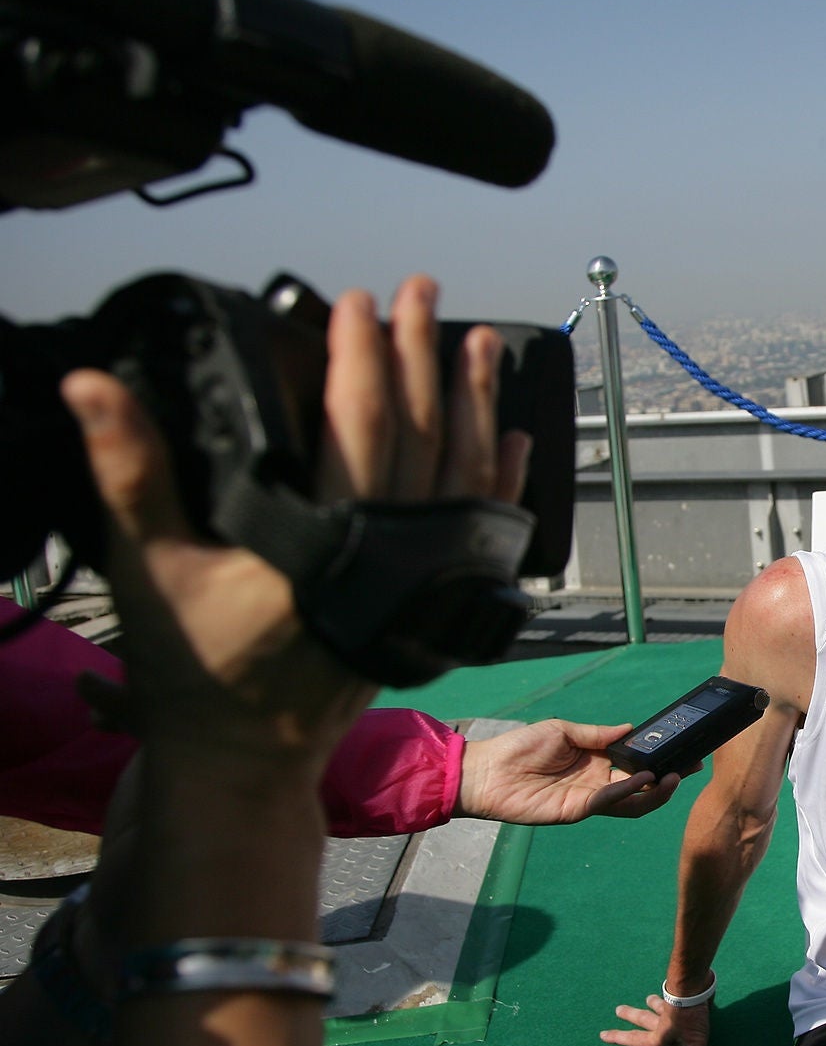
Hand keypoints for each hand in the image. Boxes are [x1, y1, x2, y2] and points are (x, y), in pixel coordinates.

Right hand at [64, 275, 523, 767]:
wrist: (247, 755)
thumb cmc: (196, 668)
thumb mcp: (150, 565)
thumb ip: (129, 471)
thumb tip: (91, 385)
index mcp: (324, 543)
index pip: (355, 426)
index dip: (358, 357)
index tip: (354, 300)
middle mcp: (388, 558)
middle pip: (420, 438)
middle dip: (421, 357)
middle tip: (422, 291)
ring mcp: (420, 583)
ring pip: (463, 477)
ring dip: (472, 406)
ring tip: (476, 343)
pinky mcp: (431, 602)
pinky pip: (480, 531)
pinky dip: (502, 481)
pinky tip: (515, 437)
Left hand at [457, 720, 683, 823]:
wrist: (486, 772)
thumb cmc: (520, 747)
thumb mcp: (563, 731)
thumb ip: (597, 734)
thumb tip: (631, 729)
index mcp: (597, 761)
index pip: (636, 762)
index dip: (659, 757)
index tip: (683, 748)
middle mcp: (598, 782)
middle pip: (642, 785)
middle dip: (669, 777)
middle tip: (693, 765)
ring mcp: (589, 799)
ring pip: (632, 801)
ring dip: (655, 792)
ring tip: (674, 777)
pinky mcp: (576, 811)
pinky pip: (608, 804)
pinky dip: (627, 793)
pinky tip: (642, 780)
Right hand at [600, 993, 714, 1045]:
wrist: (694, 988)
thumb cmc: (691, 1019)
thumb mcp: (695, 1044)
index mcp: (659, 1035)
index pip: (635, 1039)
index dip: (619, 1038)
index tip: (603, 1034)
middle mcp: (661, 1020)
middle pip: (643, 1018)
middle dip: (630, 1015)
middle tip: (618, 1009)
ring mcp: (670, 1006)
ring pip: (658, 1005)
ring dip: (652, 1003)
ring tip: (648, 998)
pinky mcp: (681, 995)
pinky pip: (674, 995)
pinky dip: (671, 993)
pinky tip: (672, 989)